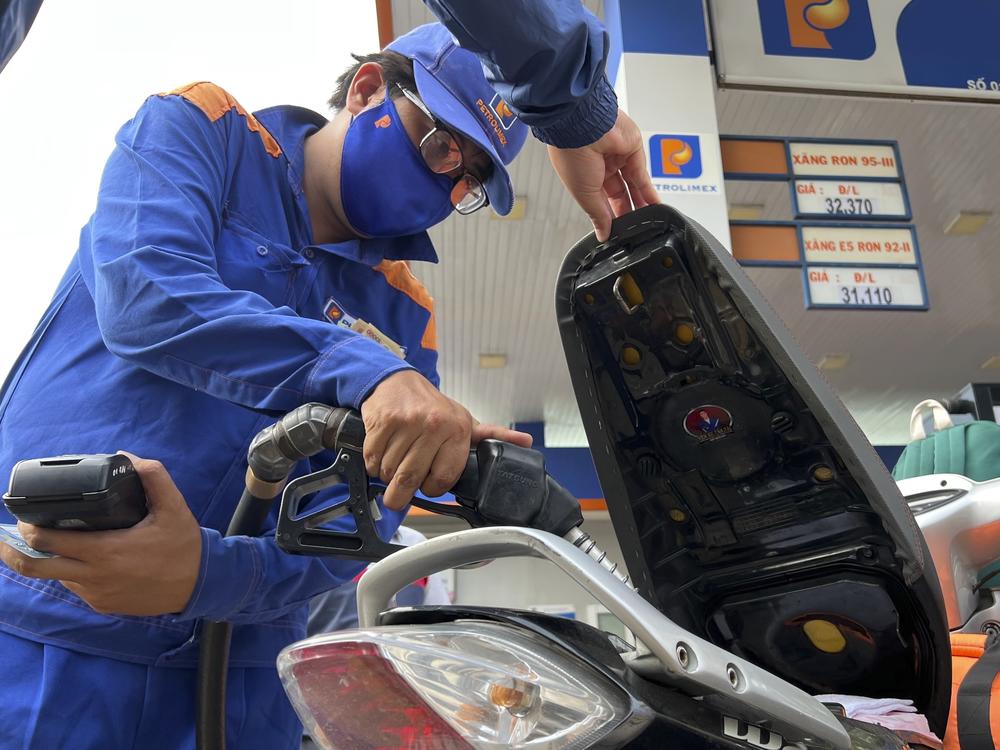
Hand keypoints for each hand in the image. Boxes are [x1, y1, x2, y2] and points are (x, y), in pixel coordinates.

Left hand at [0, 453, 201, 615]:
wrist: (200, 585)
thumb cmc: (184, 546)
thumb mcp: (174, 507)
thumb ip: (154, 477)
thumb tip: (128, 457)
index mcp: (106, 551)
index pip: (48, 542)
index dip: (28, 528)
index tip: (26, 515)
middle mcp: (95, 576)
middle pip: (34, 567)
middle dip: (12, 550)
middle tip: (9, 535)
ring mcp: (96, 594)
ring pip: (57, 576)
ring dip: (51, 559)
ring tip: (54, 541)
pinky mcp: (102, 604)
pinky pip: (77, 587)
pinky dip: (74, 571)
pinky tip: (87, 558)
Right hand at [361, 370, 532, 509]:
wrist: (398, 381)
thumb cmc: (432, 407)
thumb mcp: (465, 421)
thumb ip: (492, 436)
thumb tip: (525, 442)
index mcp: (457, 429)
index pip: (444, 478)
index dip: (433, 488)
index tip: (428, 484)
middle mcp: (434, 425)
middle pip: (412, 478)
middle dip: (400, 494)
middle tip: (398, 494)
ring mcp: (407, 422)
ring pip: (390, 470)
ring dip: (386, 476)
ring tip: (393, 464)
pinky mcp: (383, 421)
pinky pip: (372, 458)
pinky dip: (372, 463)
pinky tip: (382, 453)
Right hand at [546, 107, 659, 241]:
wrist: (582, 125)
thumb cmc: (572, 153)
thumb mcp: (584, 194)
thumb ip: (597, 215)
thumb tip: (602, 234)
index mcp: (583, 173)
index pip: (599, 199)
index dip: (607, 216)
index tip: (613, 231)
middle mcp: (600, 164)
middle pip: (617, 193)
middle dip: (625, 211)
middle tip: (631, 228)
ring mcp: (617, 155)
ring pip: (632, 184)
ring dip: (639, 203)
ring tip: (646, 221)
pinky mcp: (633, 149)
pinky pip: (643, 174)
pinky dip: (649, 190)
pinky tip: (654, 205)